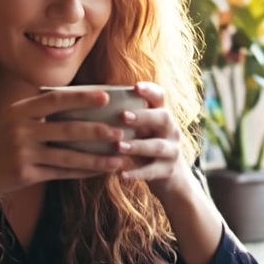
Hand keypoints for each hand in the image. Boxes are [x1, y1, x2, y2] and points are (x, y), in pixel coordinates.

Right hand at [0, 88, 127, 199]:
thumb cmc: (0, 138)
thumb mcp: (13, 117)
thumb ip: (39, 110)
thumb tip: (78, 100)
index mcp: (20, 110)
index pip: (55, 100)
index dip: (81, 98)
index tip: (105, 97)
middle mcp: (21, 130)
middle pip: (66, 129)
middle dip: (96, 131)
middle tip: (119, 132)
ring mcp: (23, 154)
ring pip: (68, 156)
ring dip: (96, 159)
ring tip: (117, 159)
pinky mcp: (26, 174)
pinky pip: (60, 173)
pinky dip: (81, 172)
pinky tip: (98, 171)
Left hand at [116, 82, 190, 198]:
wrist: (173, 177)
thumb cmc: (148, 145)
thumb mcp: (144, 129)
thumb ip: (128, 118)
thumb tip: (90, 105)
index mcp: (162, 115)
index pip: (160, 97)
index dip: (150, 90)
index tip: (135, 86)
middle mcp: (171, 130)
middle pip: (163, 118)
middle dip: (143, 116)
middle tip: (123, 116)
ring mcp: (172, 150)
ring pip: (157, 146)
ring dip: (137, 146)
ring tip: (119, 146)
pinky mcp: (168, 171)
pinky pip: (152, 171)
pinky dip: (137, 173)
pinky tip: (121, 175)